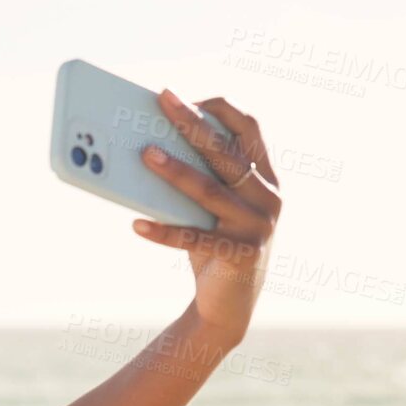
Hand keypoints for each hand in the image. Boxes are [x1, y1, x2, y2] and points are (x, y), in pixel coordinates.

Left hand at [133, 91, 281, 342]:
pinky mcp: (241, 255)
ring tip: (144, 154)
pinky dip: (164, 231)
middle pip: (226, 151)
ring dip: (175, 170)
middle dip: (192, 122)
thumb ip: (198, 179)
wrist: (229, 308)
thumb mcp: (211, 209)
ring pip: (210, 190)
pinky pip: (194, 239)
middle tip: (162, 99)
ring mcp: (258, 227)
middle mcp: (269, 198)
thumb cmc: (213, 247)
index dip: (220, 108)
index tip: (188, 96)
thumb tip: (147, 145)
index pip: (250, 128)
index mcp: (265, 179)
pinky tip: (136, 225)